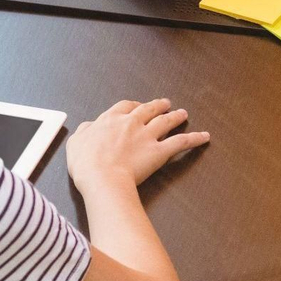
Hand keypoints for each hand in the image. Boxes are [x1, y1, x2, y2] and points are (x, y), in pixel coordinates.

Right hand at [67, 99, 209, 193]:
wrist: (102, 178)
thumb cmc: (86, 164)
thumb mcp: (76, 143)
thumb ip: (84, 131)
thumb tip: (89, 126)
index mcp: (110, 120)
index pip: (125, 106)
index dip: (134, 104)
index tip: (138, 105)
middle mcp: (131, 123)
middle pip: (148, 109)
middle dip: (158, 105)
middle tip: (166, 103)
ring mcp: (147, 136)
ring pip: (166, 121)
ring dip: (176, 116)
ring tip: (183, 113)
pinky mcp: (159, 151)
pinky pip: (181, 142)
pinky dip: (195, 138)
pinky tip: (204, 137)